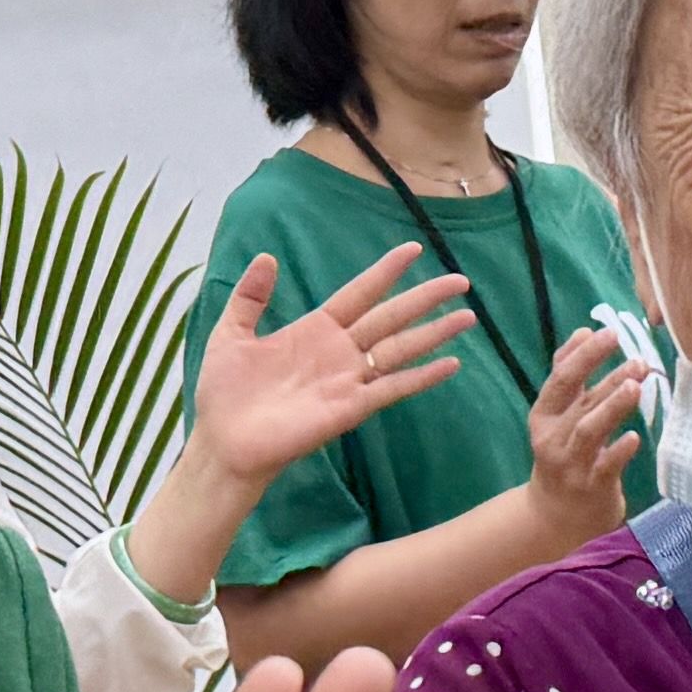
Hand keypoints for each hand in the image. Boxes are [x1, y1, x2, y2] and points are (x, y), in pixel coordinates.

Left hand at [188, 243, 476, 492]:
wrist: (222, 443)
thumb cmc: (225, 394)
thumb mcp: (230, 335)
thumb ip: (249, 298)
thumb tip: (265, 256)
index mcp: (314, 330)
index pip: (359, 293)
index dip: (385, 272)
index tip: (413, 249)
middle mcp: (339, 352)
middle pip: (391, 317)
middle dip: (425, 298)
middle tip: (461, 281)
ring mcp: (348, 380)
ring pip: (400, 349)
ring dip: (434, 333)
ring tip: (468, 316)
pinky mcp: (349, 409)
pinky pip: (393, 388)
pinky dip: (422, 376)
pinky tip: (452, 364)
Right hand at [522, 323, 653, 537]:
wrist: (555, 515)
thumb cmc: (563, 453)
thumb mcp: (558, 415)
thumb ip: (568, 374)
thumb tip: (583, 331)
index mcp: (544, 415)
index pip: (561, 378)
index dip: (584, 354)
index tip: (609, 332)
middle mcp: (553, 438)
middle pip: (579, 402)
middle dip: (607, 378)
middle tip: (638, 360)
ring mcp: (571, 464)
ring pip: (589, 431)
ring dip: (612, 407)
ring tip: (636, 386)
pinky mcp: (591, 487)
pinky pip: (605, 466)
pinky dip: (618, 450)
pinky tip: (634, 437)